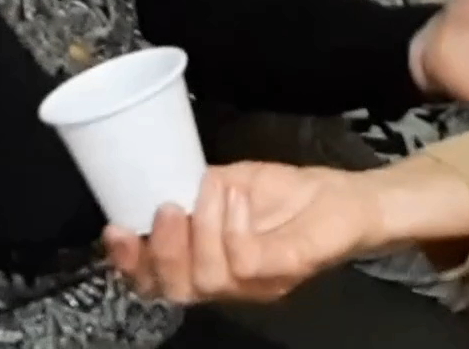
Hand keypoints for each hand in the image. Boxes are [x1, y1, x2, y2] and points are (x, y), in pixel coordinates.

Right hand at [103, 163, 381, 303]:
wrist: (353, 198)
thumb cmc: (296, 196)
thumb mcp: (234, 184)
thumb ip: (196, 190)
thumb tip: (160, 177)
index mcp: (209, 265)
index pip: (158, 282)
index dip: (130, 265)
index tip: (114, 229)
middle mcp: (231, 284)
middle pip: (176, 291)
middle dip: (163, 250)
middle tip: (167, 208)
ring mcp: (259, 284)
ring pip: (207, 279)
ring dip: (202, 229)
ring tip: (212, 193)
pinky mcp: (285, 271)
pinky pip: (244, 262)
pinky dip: (234, 226)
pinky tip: (239, 200)